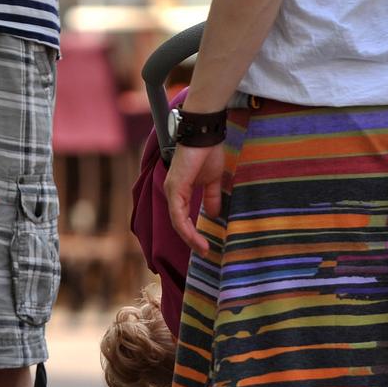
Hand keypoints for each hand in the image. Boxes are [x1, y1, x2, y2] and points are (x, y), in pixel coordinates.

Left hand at [164, 143, 226, 258]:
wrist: (205, 134)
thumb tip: (215, 214)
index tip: (206, 246)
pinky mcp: (175, 189)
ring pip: (177, 223)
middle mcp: (172, 193)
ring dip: (190, 239)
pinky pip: (178, 215)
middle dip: (191, 241)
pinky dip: (187, 229)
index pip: (183, 218)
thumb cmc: (208, 152)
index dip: (193, 234)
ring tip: (203, 250)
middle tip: (205, 252)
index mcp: (179, 191)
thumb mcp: (212, 181)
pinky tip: (197, 239)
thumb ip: (211, 198)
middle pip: (178, 224)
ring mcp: (172, 191)